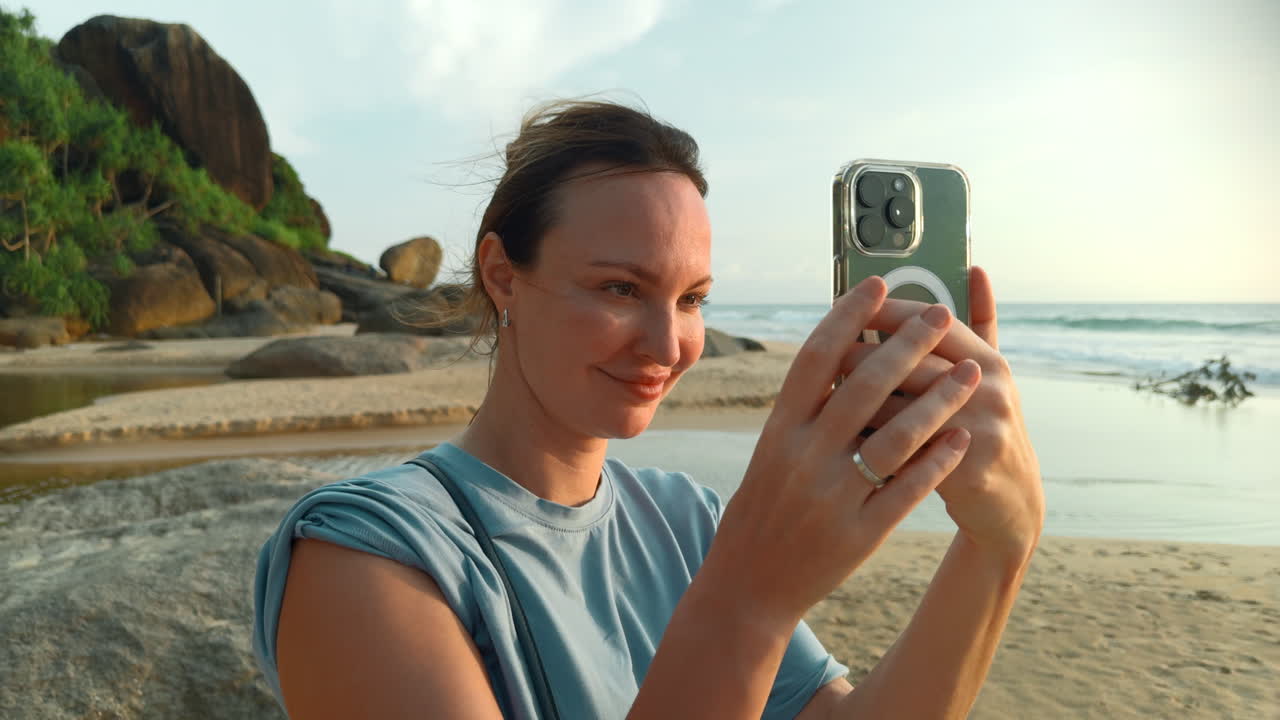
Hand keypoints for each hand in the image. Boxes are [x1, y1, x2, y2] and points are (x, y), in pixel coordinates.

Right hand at [701, 276, 980, 626]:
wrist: (748, 585)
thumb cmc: (764, 508)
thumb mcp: (772, 453)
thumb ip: (806, 411)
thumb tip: (846, 355)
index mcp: (778, 430)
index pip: (817, 359)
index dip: (848, 317)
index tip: (879, 284)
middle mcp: (803, 457)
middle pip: (864, 387)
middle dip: (908, 343)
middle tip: (940, 313)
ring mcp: (832, 496)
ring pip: (896, 436)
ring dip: (940, 398)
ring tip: (972, 371)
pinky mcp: (861, 533)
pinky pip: (908, 489)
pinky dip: (938, 460)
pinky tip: (963, 435)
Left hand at [850, 267, 1043, 563]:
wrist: (1009, 504)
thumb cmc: (983, 428)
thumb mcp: (988, 376)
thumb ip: (979, 323)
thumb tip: (973, 269)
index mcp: (989, 360)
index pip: (933, 320)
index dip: (889, 310)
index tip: (852, 304)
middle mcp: (990, 389)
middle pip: (913, 360)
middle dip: (863, 353)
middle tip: (828, 351)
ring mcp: (981, 430)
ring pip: (902, 405)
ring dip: (858, 398)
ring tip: (825, 392)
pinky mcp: (966, 471)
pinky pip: (905, 452)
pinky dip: (871, 441)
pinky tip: (841, 437)